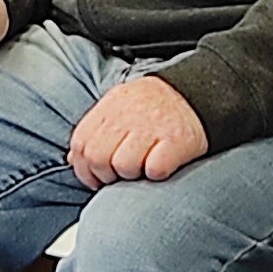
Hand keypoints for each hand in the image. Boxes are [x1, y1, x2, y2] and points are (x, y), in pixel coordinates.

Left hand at [68, 76, 207, 189]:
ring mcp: (152, 127)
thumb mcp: (119, 107)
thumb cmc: (155, 107)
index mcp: (110, 107)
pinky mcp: (177, 140)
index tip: (96, 179)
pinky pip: (155, 169)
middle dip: (106, 175)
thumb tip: (74, 158)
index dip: (84, 169)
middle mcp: (128, 115)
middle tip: (121, 175)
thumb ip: (96, 130)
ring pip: (124, 165)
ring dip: (132, 175)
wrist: (198, 93)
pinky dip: (157, 174)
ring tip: (144, 167)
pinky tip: (162, 165)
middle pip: (98, 157)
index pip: (81, 143)